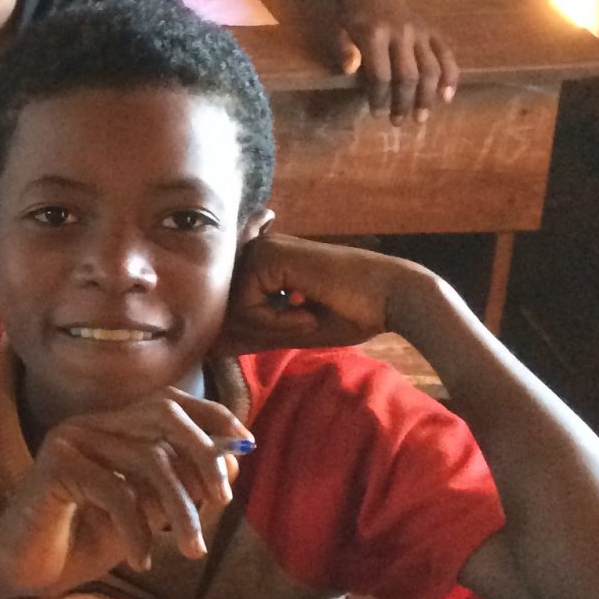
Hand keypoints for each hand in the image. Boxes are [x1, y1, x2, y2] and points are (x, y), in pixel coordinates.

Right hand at [0, 390, 254, 593]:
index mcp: (110, 426)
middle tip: (223, 501)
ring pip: (148, 458)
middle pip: (163, 413)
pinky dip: (138, 530)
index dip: (211, 416)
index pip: (168, 401)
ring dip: (181, 509)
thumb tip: (229, 463)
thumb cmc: (84, 541)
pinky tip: (142, 558)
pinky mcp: (54, 465)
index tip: (245, 445)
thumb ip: (178, 485)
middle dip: (203, 454)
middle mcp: (89, 423)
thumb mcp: (145, 512)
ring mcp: (69, 439)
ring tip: (192, 549)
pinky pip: (116, 491)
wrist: (24, 571)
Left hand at [220, 231, 420, 351]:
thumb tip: (207, 349)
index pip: (231, 311)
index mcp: (260, 263)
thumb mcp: (289, 329)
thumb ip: (248, 335)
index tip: (301, 315)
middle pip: (228, 313)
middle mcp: (254, 250)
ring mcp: (259, 249)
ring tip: (309, 313)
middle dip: (266, 330)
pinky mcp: (267, 255)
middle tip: (307, 318)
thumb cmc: (347, 314)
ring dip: (274, 326)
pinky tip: (308, 308)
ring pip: (234, 313)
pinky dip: (278, 321)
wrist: (390, 298)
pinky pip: (246, 309)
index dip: (260, 329)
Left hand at [336, 0, 456, 122]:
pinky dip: (450, 77)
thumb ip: (345, 50)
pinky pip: (447, 55)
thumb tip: (350, 70)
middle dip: (404, 102)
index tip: (377, 114)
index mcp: (375, 35)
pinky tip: (447, 97)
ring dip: (427, 96)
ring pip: (431, 68)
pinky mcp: (434, 32)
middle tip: (398, 122)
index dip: (379, 96)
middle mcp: (402, 34)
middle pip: (408, 75)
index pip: (381, 73)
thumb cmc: (355, 18)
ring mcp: (421, 33)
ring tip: (421, 117)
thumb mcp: (340, 32)